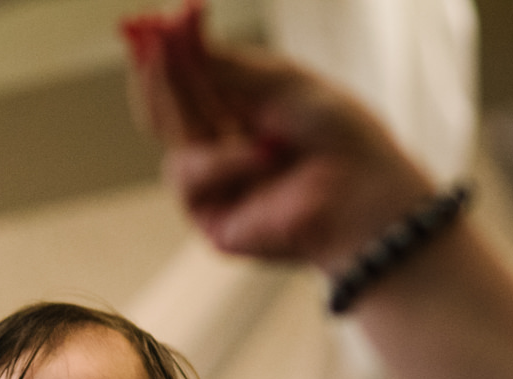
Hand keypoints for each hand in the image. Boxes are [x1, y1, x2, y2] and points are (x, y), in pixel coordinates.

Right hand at [121, 2, 434, 273]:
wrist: (366, 193)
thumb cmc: (339, 136)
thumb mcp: (279, 83)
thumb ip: (224, 65)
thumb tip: (172, 29)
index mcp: (236, 113)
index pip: (185, 81)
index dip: (164, 54)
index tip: (145, 23)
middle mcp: (219, 148)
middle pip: (165, 106)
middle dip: (159, 69)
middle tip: (153, 33)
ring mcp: (213, 186)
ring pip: (171, 136)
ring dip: (186, 105)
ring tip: (218, 89)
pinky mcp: (212, 220)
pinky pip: (193, 177)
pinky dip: (225, 161)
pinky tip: (264, 154)